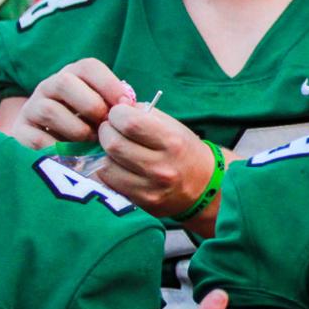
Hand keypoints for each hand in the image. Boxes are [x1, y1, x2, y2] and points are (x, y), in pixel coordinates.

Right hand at [13, 58, 132, 149]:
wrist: (53, 149)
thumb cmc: (89, 129)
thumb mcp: (103, 115)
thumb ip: (116, 108)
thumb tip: (132, 107)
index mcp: (73, 76)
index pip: (88, 67)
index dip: (109, 84)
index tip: (125, 105)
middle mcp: (49, 87)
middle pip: (64, 82)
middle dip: (90, 105)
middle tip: (105, 125)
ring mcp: (32, 108)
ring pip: (48, 109)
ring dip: (75, 129)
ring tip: (89, 142)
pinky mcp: (20, 132)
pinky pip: (36, 138)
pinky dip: (58, 149)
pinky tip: (72, 156)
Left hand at [97, 102, 217, 219]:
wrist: (202, 187)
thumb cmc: (184, 150)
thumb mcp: (172, 126)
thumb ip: (144, 113)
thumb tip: (115, 107)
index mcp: (171, 142)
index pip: (129, 123)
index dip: (117, 114)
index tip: (119, 114)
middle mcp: (161, 167)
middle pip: (113, 144)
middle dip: (106, 132)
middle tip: (112, 129)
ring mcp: (150, 188)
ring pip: (106, 166)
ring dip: (106, 153)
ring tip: (116, 149)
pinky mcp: (141, 201)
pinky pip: (109, 183)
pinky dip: (108, 171)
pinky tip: (118, 165)